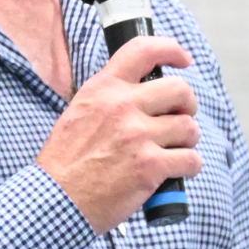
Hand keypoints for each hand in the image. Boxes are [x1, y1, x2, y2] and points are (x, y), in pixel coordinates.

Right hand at [37, 37, 201, 232]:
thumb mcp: (79, 113)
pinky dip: (190, 167)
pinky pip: (191, 160)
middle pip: (180, 90)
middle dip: (187, 105)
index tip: (183, 59)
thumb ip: (109, 99)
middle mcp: (122, 106)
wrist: (57, 199)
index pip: (144, 50)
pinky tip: (178, 172)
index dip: (171, 50)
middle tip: (180, 118)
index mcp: (104, 88)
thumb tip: (140, 93)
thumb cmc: (65, 162)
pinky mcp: (150, 166)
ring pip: (189, 127)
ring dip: (188, 140)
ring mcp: (138, 136)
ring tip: (175, 150)